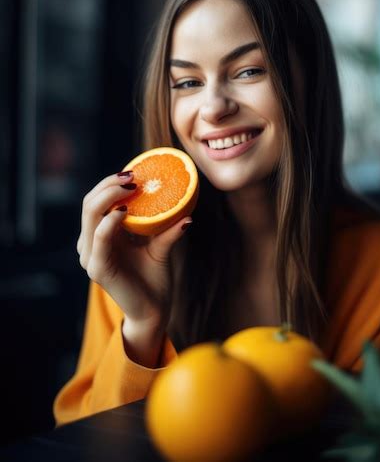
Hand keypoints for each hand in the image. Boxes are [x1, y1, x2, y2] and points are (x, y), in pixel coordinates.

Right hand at [77, 171, 190, 331]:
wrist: (154, 311)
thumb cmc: (154, 278)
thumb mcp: (160, 246)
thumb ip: (165, 228)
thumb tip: (187, 213)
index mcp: (102, 235)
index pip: (95, 201)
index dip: (110, 184)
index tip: (134, 173)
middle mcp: (91, 244)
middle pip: (89, 203)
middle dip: (108, 185)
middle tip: (133, 176)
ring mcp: (91, 256)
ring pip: (90, 215)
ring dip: (109, 196)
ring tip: (132, 187)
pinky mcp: (98, 268)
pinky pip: (99, 238)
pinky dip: (110, 221)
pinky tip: (124, 211)